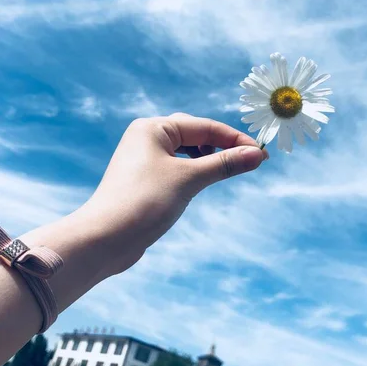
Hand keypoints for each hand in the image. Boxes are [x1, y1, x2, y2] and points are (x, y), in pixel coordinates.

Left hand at [80, 114, 267, 273]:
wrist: (105, 239)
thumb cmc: (145, 202)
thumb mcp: (189, 179)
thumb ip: (224, 164)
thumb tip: (258, 155)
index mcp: (153, 128)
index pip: (204, 126)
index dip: (235, 139)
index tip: (261, 154)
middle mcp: (146, 137)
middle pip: (195, 134)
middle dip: (223, 146)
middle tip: (250, 161)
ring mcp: (144, 158)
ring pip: (187, 151)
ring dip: (210, 159)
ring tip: (229, 170)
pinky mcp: (145, 179)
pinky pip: (178, 167)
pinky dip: (196, 171)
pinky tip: (205, 180)